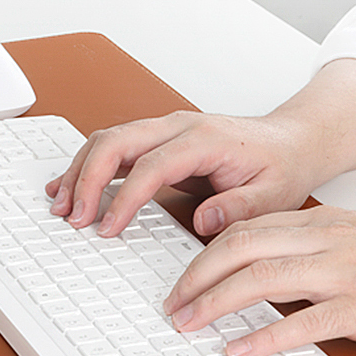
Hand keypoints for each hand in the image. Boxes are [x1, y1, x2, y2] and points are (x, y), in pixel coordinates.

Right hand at [45, 60, 355, 237]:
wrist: (293, 141)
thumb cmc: (283, 166)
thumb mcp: (274, 194)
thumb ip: (240, 208)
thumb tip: (205, 219)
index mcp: (204, 139)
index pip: (151, 166)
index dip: (123, 198)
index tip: (108, 228)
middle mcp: (179, 127)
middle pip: (116, 142)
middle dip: (87, 180)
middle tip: (73, 218)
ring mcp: (165, 131)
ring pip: (108, 141)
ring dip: (80, 172)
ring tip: (62, 206)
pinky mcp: (159, 142)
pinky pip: (115, 148)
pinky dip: (89, 167)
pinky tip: (71, 188)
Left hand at [163, 206, 355, 355]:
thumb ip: (315, 245)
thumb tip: (270, 266)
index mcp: (322, 223)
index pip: (246, 229)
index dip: (204, 254)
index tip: (183, 277)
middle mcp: (326, 241)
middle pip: (240, 248)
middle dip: (195, 277)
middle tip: (172, 305)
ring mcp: (344, 272)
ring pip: (261, 279)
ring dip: (214, 304)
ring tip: (188, 325)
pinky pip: (302, 323)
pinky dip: (263, 337)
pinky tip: (238, 350)